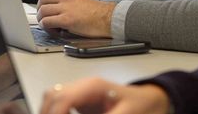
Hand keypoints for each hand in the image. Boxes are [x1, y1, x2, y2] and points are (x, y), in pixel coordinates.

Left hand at [36, 0, 114, 37]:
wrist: (110, 18)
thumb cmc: (99, 14)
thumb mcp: (81, 2)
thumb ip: (69, 4)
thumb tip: (59, 14)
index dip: (45, 6)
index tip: (48, 14)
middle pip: (42, 0)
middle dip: (40, 11)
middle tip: (44, 20)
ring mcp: (66, 8)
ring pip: (42, 11)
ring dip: (42, 20)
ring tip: (50, 27)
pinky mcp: (67, 19)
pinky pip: (47, 22)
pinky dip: (46, 28)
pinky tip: (55, 31)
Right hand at [40, 78, 170, 113]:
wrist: (150, 101)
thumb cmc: (141, 105)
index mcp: (93, 86)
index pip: (62, 97)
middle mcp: (83, 86)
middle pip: (52, 96)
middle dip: (47, 112)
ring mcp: (80, 92)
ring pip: (51, 98)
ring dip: (48, 111)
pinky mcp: (80, 102)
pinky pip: (58, 104)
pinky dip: (54, 112)